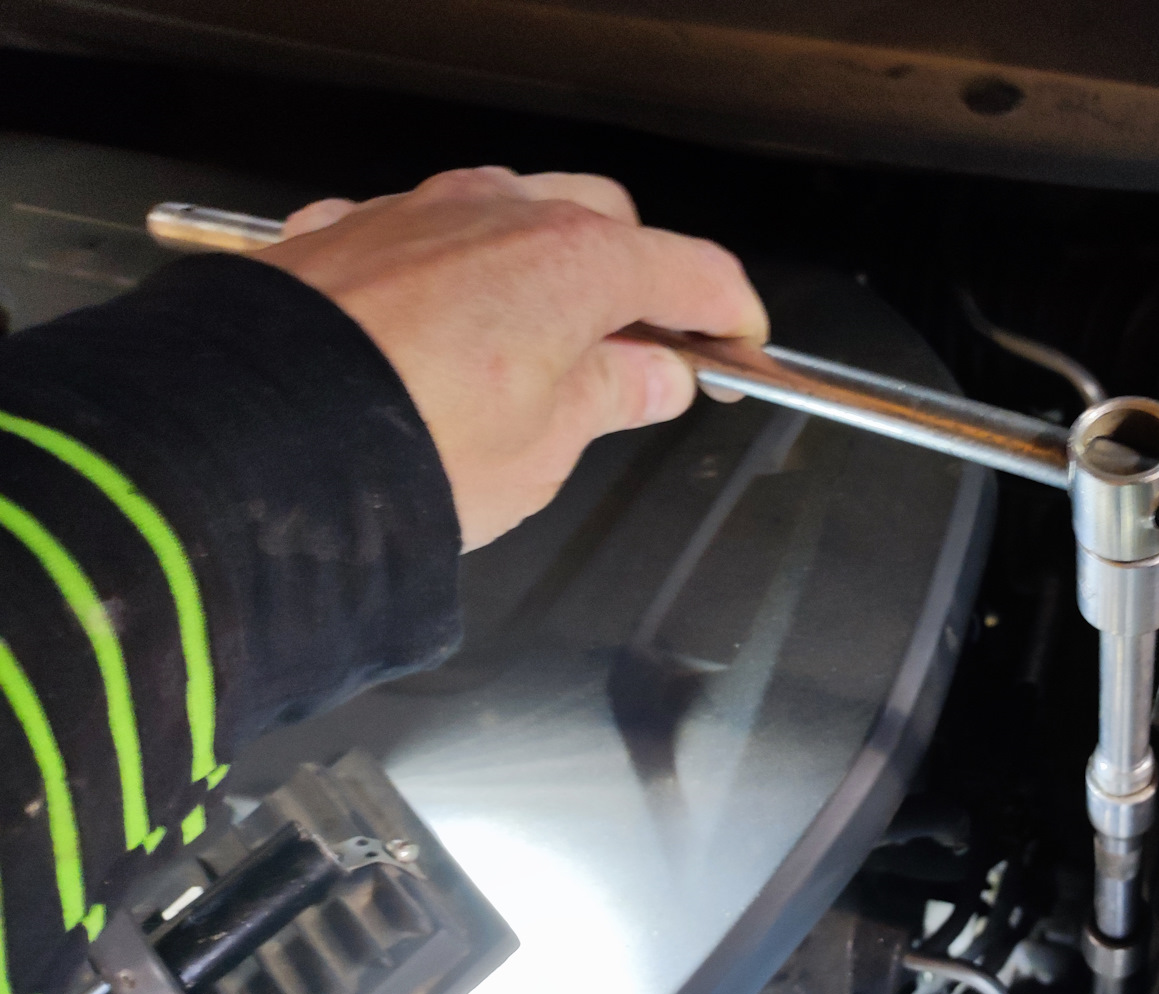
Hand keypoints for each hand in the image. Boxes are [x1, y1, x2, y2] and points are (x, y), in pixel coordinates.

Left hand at [259, 167, 767, 549]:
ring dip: (540, 268)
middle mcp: (501, 212)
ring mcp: (417, 210)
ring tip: (536, 349)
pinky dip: (453, 273)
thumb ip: (613, 395)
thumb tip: (656, 375)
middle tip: (640, 356)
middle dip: (637, 279)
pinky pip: (424, 234)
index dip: (730, 316)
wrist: (252, 444)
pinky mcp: (345, 229)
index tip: (738, 352)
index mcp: (577, 261)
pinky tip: (441, 333)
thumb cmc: (410, 450)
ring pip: (511, 214)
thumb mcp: (545, 447)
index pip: (693, 270)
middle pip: (607, 221)